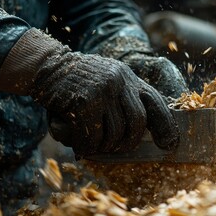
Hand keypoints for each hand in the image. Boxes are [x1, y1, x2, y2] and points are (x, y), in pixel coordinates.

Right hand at [0, 28, 178, 157]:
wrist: (46, 66)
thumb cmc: (76, 81)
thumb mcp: (106, 80)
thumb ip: (121, 99)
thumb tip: (136, 134)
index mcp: (128, 76)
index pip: (155, 101)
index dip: (165, 124)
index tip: (169, 144)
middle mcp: (120, 80)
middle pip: (138, 121)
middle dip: (129, 142)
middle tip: (117, 149)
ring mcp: (103, 89)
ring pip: (115, 132)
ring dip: (105, 146)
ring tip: (93, 146)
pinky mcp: (84, 101)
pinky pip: (93, 135)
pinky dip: (87, 147)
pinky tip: (79, 146)